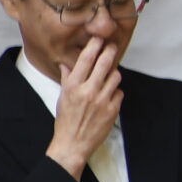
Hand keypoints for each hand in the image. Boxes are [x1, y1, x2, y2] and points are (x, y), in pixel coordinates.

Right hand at [47, 36, 123, 176]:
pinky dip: (115, 91)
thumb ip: (67, 79)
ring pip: (115, 76)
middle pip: (104, 62)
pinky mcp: (112, 109)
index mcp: (73, 85)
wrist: (73, 143)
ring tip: (109, 75)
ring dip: (114, 73)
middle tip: (112, 47)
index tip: (99, 37)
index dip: (95, 44)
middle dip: (110, 51)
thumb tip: (66, 64)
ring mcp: (102, 100)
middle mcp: (88, 90)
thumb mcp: (62, 97)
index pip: (86, 58)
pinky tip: (109, 95)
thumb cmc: (66, 120)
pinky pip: (119, 92)